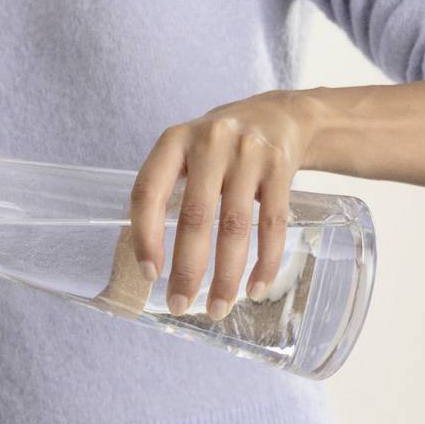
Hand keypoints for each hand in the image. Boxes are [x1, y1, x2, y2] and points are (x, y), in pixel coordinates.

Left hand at [128, 93, 321, 322]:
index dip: (144, 236)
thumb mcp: (187, 150)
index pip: (148, 192)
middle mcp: (210, 143)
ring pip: (234, 226)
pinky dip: (265, 261)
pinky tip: (255, 288)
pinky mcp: (279, 168)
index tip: (149, 274)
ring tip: (219, 307)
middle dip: (187, 269)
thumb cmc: (220, 145)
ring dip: (226, 275)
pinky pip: (272, 224)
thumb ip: (169, 190)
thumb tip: (152, 259)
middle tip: (179, 304)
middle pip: (195, 217)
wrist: (280, 115)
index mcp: (174, 141)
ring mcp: (248, 154)